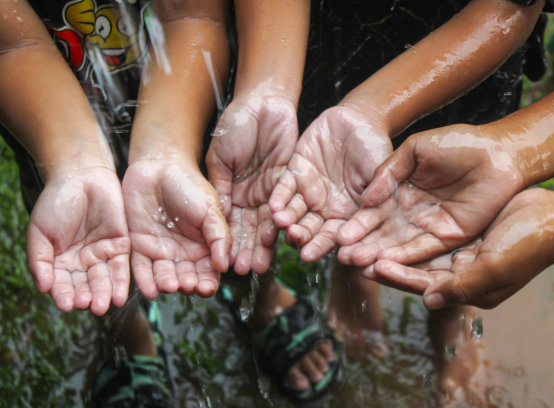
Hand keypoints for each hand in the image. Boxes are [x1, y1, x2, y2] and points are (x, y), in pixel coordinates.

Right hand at [27, 166, 129, 315]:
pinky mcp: (121, 245)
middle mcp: (82, 262)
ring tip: (104, 305)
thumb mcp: (40, 232)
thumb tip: (43, 288)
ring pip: (104, 280)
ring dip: (104, 294)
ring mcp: (102, 254)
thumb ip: (41, 260)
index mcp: (60, 261)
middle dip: (88, 297)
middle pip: (85, 285)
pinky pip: (121, 267)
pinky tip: (119, 296)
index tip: (66, 304)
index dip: (64, 294)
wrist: (80, 177)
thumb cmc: (56, 203)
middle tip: (91, 306)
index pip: (62, 284)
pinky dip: (120, 282)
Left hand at [122, 158, 229, 298]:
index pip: (209, 272)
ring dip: (167, 284)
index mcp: (204, 247)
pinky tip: (151, 289)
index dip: (208, 282)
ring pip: (165, 276)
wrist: (159, 167)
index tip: (207, 286)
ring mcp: (161, 251)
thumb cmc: (190, 184)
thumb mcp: (211, 210)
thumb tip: (225, 265)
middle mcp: (183, 253)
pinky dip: (145, 281)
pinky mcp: (139, 246)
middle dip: (188, 284)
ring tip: (170, 285)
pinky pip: (141, 268)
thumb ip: (220, 237)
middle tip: (187, 285)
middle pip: (187, 278)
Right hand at [206, 95, 297, 273]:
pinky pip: (289, 203)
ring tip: (262, 263)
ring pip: (271, 221)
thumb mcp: (219, 159)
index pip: (230, 224)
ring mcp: (273, 189)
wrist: (260, 103)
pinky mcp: (293, 179)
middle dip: (248, 249)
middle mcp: (253, 196)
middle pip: (251, 228)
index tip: (226, 264)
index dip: (228, 243)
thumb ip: (221, 188)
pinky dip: (284, 219)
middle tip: (247, 270)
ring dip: (266, 242)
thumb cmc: (235, 126)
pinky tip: (282, 235)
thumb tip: (216, 219)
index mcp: (233, 192)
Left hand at [269, 105, 392, 260]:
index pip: (334, 236)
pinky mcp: (295, 173)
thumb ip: (377, 193)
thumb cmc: (375, 148)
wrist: (359, 119)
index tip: (311, 255)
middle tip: (294, 240)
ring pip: (293, 212)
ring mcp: (308, 191)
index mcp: (347, 214)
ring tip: (280, 223)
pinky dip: (278, 197)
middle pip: (310, 229)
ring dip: (285, 220)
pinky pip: (283, 188)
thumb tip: (372, 211)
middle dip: (301, 236)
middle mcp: (325, 208)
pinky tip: (273, 206)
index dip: (323, 245)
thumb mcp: (380, 173)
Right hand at [337, 123, 524, 265]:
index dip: (358, 225)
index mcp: (400, 192)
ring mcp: (430, 227)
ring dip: (377, 255)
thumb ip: (388, 171)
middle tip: (342, 256)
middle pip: (382, 233)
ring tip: (356, 263)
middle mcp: (412, 213)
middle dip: (362, 245)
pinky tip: (384, 263)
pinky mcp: (450, 238)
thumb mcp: (415, 150)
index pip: (374, 213)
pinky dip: (403, 258)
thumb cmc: (457, 143)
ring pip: (398, 245)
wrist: (498, 152)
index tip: (340, 236)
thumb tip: (364, 199)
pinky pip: (423, 250)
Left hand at [365, 188, 553, 308]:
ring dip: (388, 242)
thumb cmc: (528, 246)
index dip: (395, 275)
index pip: (420, 284)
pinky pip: (424, 231)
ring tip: (360, 236)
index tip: (369, 266)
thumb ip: (463, 286)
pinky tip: (386, 217)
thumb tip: (428, 301)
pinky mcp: (455, 234)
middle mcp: (454, 274)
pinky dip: (406, 226)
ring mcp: (454, 253)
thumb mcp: (496, 269)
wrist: (551, 218)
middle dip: (381, 259)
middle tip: (350, 253)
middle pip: (410, 268)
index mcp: (463, 288)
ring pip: (413, 249)